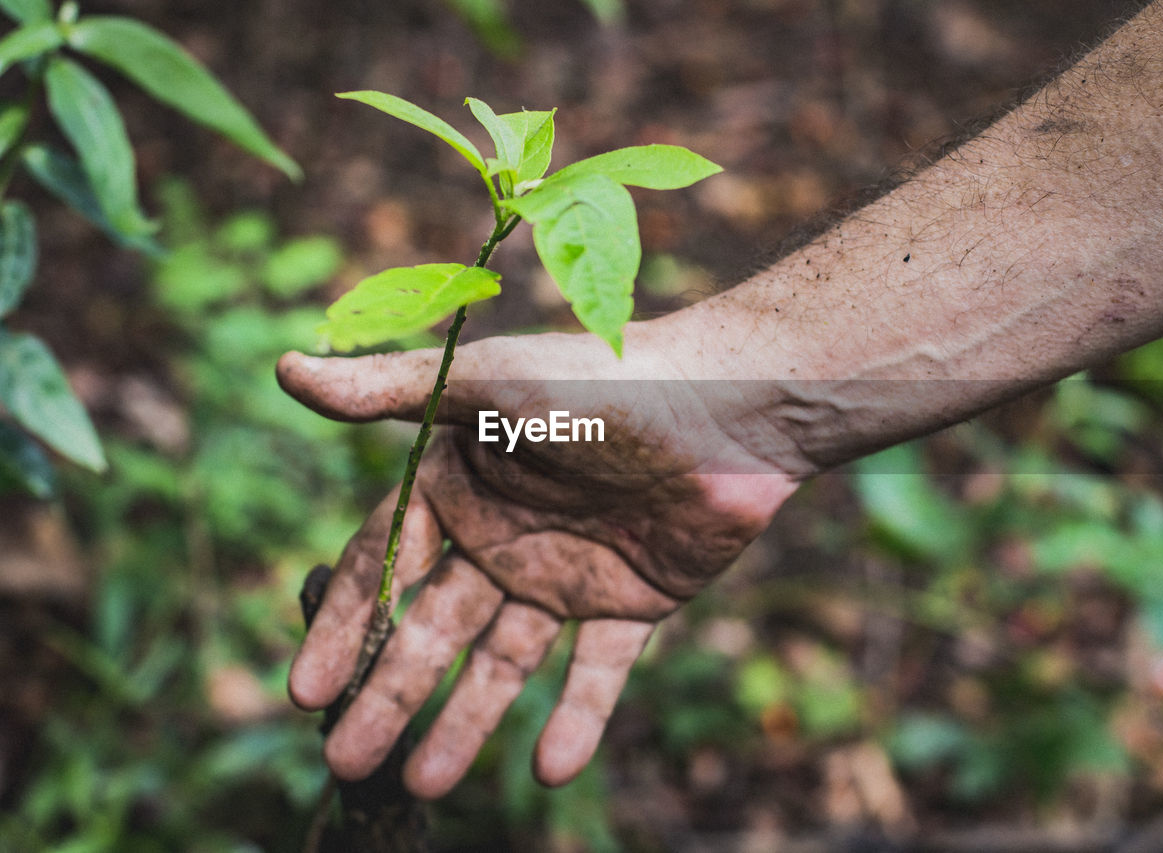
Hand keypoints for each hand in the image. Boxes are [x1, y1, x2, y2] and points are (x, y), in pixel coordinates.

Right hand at [279, 325, 796, 797]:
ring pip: (504, 661)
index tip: (302, 690)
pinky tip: (551, 769)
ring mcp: (566, 573)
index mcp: (460, 485)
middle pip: (433, 628)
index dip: (342, 625)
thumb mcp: (488, 384)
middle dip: (388, 692)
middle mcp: (504, 535)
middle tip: (346, 761)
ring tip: (424, 782)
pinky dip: (577, 718)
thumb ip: (389, 392)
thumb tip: (280, 369)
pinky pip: (597, 671)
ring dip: (466, 721)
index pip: (384, 564)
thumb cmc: (601, 381)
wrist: (728, 404)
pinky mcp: (632, 602)